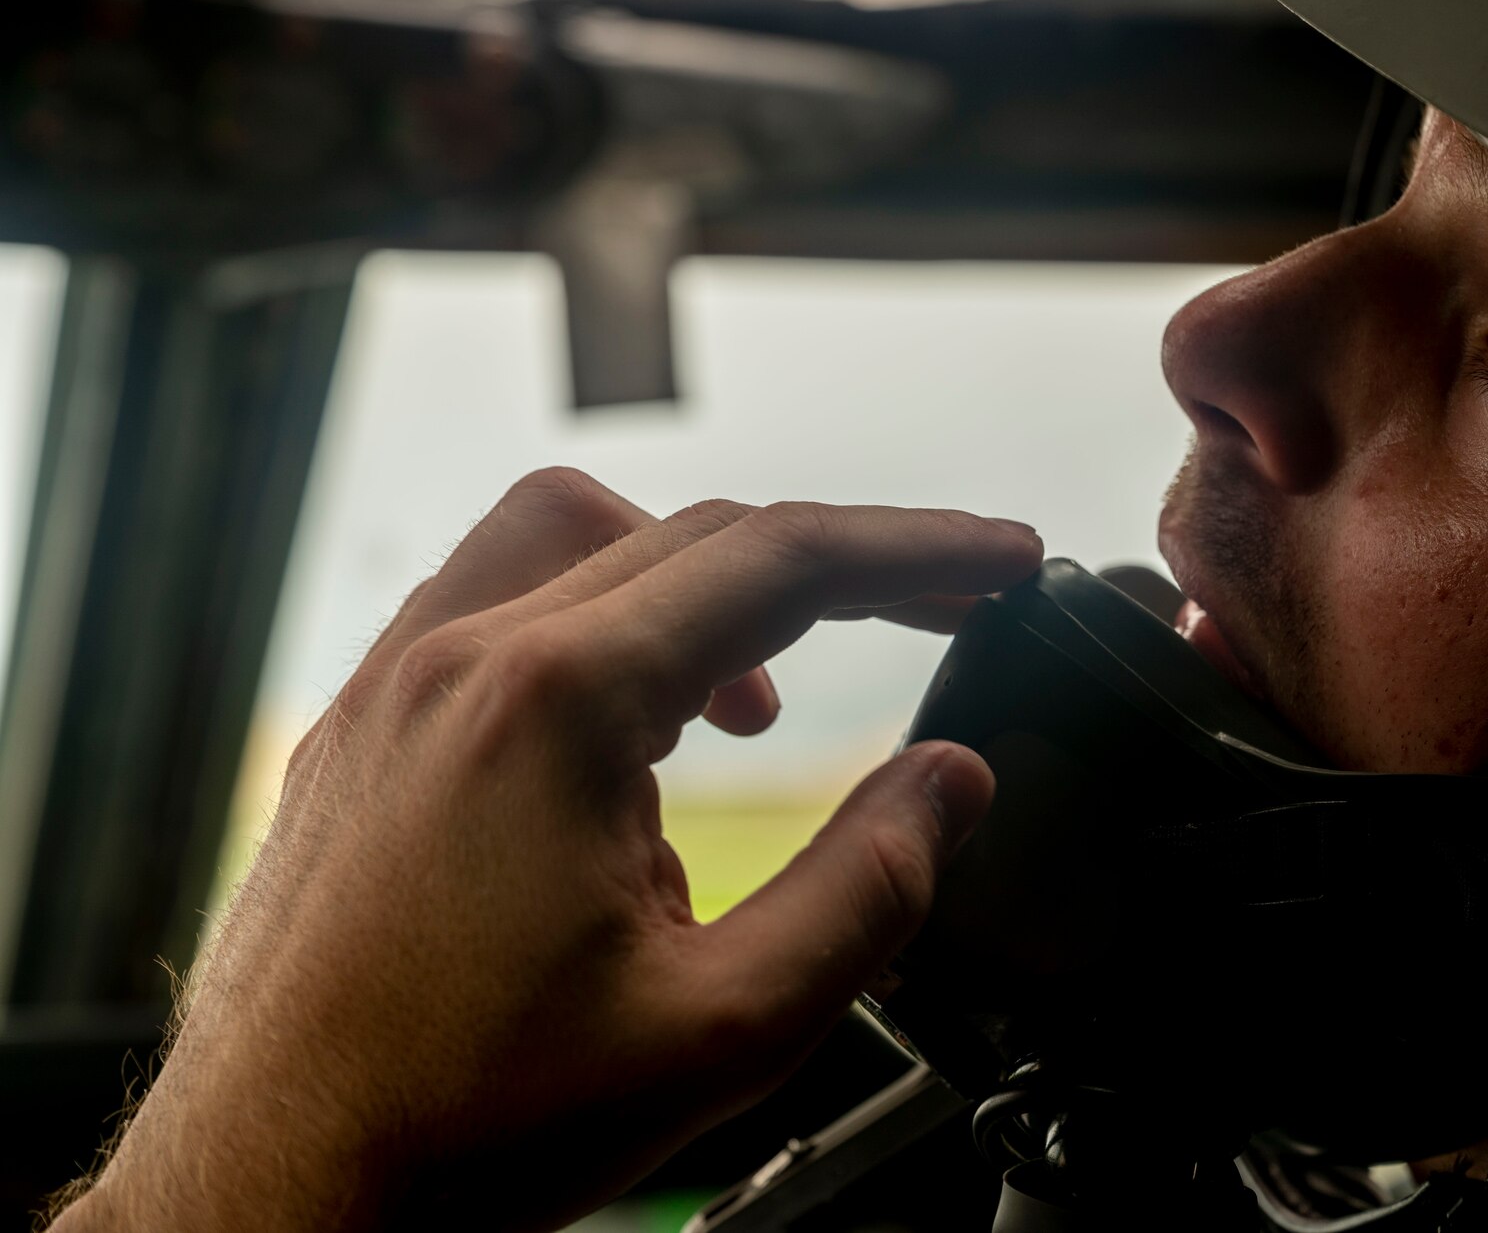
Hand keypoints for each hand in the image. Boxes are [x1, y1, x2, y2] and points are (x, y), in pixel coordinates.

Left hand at [57, 470, 1041, 1232]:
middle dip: (835, 564)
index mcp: (553, 703)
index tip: (1003, 563)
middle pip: (693, 534)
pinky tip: (632, 747)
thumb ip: (867, 889)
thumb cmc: (465, 1127)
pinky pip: (498, 611)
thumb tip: (950, 783)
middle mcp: (458, 660)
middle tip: (936, 611)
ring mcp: (392, 690)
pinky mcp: (359, 735)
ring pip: (582, 542)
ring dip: (704, 587)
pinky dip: (601, 631)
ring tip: (763, 706)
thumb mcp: (724, 1027)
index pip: (779, 560)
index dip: (919, 552)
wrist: (271, 1195)